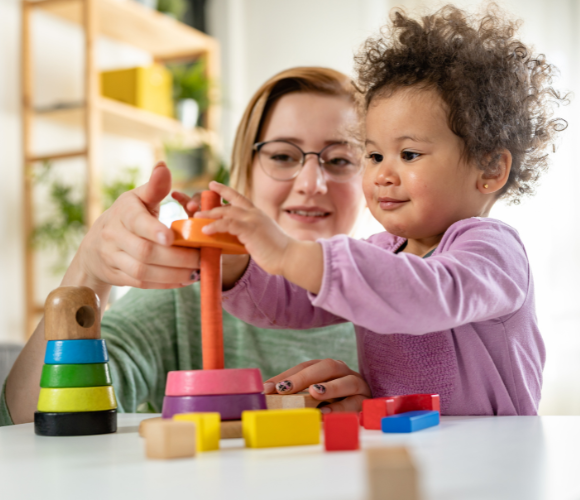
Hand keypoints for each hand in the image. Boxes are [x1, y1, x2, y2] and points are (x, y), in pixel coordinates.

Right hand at [70, 162, 199, 292]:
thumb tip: (163, 167)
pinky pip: (143, 283)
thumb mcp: (138, 198)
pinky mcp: (118, 276)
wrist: (96, 246)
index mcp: (123, 212)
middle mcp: (114, 236)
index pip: (137, 222)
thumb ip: (154, 187)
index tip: (171, 237)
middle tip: (201, 257)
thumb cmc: (128, 216)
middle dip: (176, 257)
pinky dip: (166, 283)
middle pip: (145, 252)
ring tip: (197, 271)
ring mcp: (113, 258)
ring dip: (174, 273)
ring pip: (144, 271)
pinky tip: (186, 279)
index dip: (153, 230)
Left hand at [194, 181, 292, 275]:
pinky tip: (205, 231)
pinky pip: (227, 225)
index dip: (225, 190)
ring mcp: (252, 220)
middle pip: (229, 202)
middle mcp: (254, 214)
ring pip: (226, 212)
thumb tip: (235, 237)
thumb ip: (249, 233)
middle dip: (212, 203)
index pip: (239, 197)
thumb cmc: (277, 251)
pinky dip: (215, 226)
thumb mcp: (261, 236)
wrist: (290, 256)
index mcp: (257, 214)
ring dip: (209, 215)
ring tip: (197, 218)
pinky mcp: (250, 230)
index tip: (213, 184)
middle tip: (198, 206)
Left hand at [263, 359, 371, 413]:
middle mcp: (343, 371)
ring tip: (314, 393)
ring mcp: (358, 385)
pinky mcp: (366, 401)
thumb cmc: (332, 400)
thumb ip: (293, 391)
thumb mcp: (312, 394)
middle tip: (285, 389)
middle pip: (327, 367)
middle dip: (305, 378)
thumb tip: (265, 392)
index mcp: (328, 367)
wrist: (367, 407)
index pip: (306, 366)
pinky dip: (341, 408)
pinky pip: (356, 403)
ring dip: (330, 387)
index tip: (268, 388)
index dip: (287, 376)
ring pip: (346, 382)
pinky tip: (326, 413)